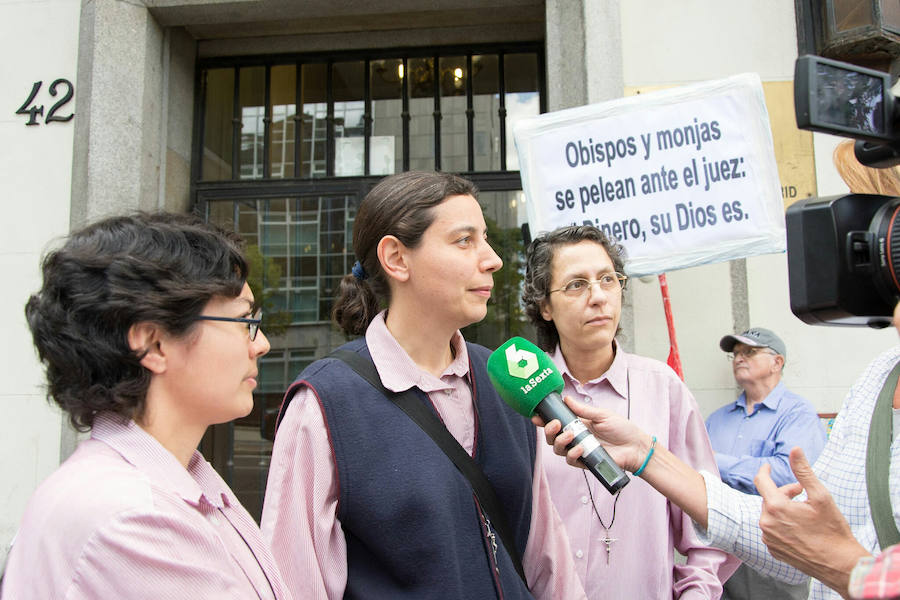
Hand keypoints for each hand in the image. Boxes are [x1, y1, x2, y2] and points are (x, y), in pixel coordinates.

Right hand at [531, 395, 651, 472]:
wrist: (635, 446)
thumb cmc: (622, 429)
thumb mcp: (602, 415)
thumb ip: (583, 410)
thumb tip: (566, 399)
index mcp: (578, 424)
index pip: (556, 423)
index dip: (544, 421)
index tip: (536, 416)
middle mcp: (575, 438)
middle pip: (553, 437)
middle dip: (549, 431)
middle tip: (555, 424)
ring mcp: (579, 450)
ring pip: (558, 449)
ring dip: (560, 441)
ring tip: (571, 435)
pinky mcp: (585, 462)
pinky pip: (571, 460)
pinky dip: (573, 454)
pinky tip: (580, 448)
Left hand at [755, 447, 870, 596]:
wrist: (840, 564)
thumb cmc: (832, 530)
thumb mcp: (820, 496)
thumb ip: (804, 471)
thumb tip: (795, 449)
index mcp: (776, 507)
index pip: (761, 481)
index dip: (765, 471)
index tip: (769, 467)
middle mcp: (767, 523)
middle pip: (769, 498)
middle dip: (784, 494)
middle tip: (803, 495)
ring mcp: (769, 539)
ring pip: (770, 515)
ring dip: (783, 510)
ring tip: (803, 514)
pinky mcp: (773, 550)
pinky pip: (772, 530)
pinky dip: (782, 525)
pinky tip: (800, 530)